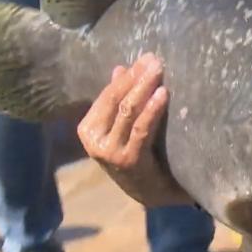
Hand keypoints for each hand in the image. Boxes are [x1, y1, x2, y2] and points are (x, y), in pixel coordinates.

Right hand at [77, 54, 192, 207]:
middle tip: (155, 60)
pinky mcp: (128, 160)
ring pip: (128, 111)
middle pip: (117, 100)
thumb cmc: (139, 155)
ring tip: (159, 71)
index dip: (127, 75)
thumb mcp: (124, 127)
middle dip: (137, 77)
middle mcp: (94, 141)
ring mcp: (110, 152)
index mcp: (88, 129)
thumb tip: (120, 67)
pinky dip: (152, 109)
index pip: (107, 94)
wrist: (152, 192)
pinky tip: (162, 95)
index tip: (146, 58)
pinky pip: (141, 129)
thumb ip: (119, 100)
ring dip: (145, 88)